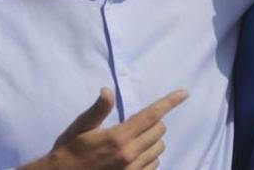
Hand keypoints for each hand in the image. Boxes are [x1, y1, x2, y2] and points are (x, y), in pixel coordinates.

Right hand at [21, 88, 187, 169]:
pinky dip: (150, 156)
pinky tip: (136, 153)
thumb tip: (107, 91)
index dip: (170, 102)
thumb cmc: (70, 149)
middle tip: (136, 122)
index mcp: (119, 137)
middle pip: (159, 130)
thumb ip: (98, 110)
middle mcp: (130, 154)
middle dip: (153, 122)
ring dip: (152, 139)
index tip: (184, 93)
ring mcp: (133, 169)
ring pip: (159, 148)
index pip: (152, 115)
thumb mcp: (81, 127)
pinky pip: (154, 164)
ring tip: (135, 139)